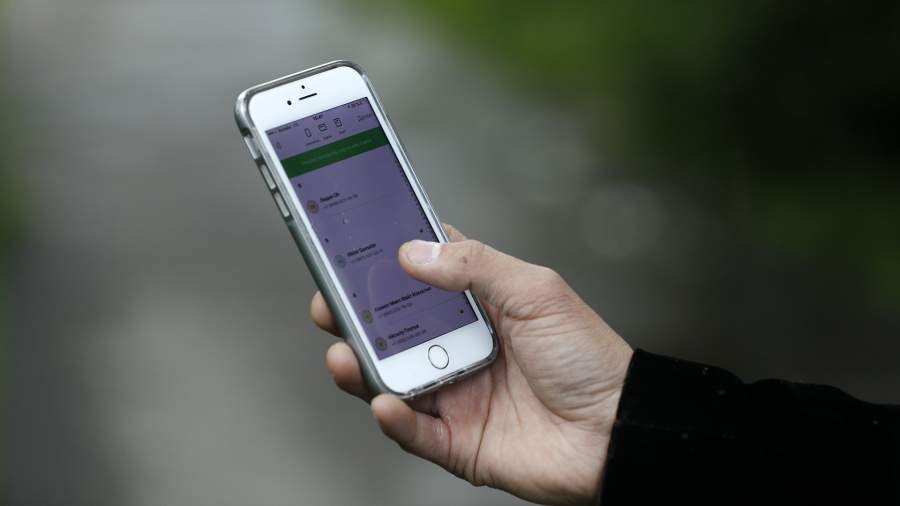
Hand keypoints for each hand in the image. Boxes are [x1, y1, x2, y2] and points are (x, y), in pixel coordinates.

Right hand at [310, 225, 632, 504]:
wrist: (620, 430)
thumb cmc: (588, 356)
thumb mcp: (536, 292)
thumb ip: (475, 266)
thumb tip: (413, 251)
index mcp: (478, 309)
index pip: (420, 279)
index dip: (384, 262)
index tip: (349, 244)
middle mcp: (459, 350)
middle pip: (392, 330)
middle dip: (355, 316)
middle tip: (328, 301)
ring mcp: (455, 396)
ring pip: (391, 380)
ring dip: (361, 367)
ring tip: (345, 353)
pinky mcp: (458, 442)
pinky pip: (414, 431)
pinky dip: (395, 419)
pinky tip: (385, 402)